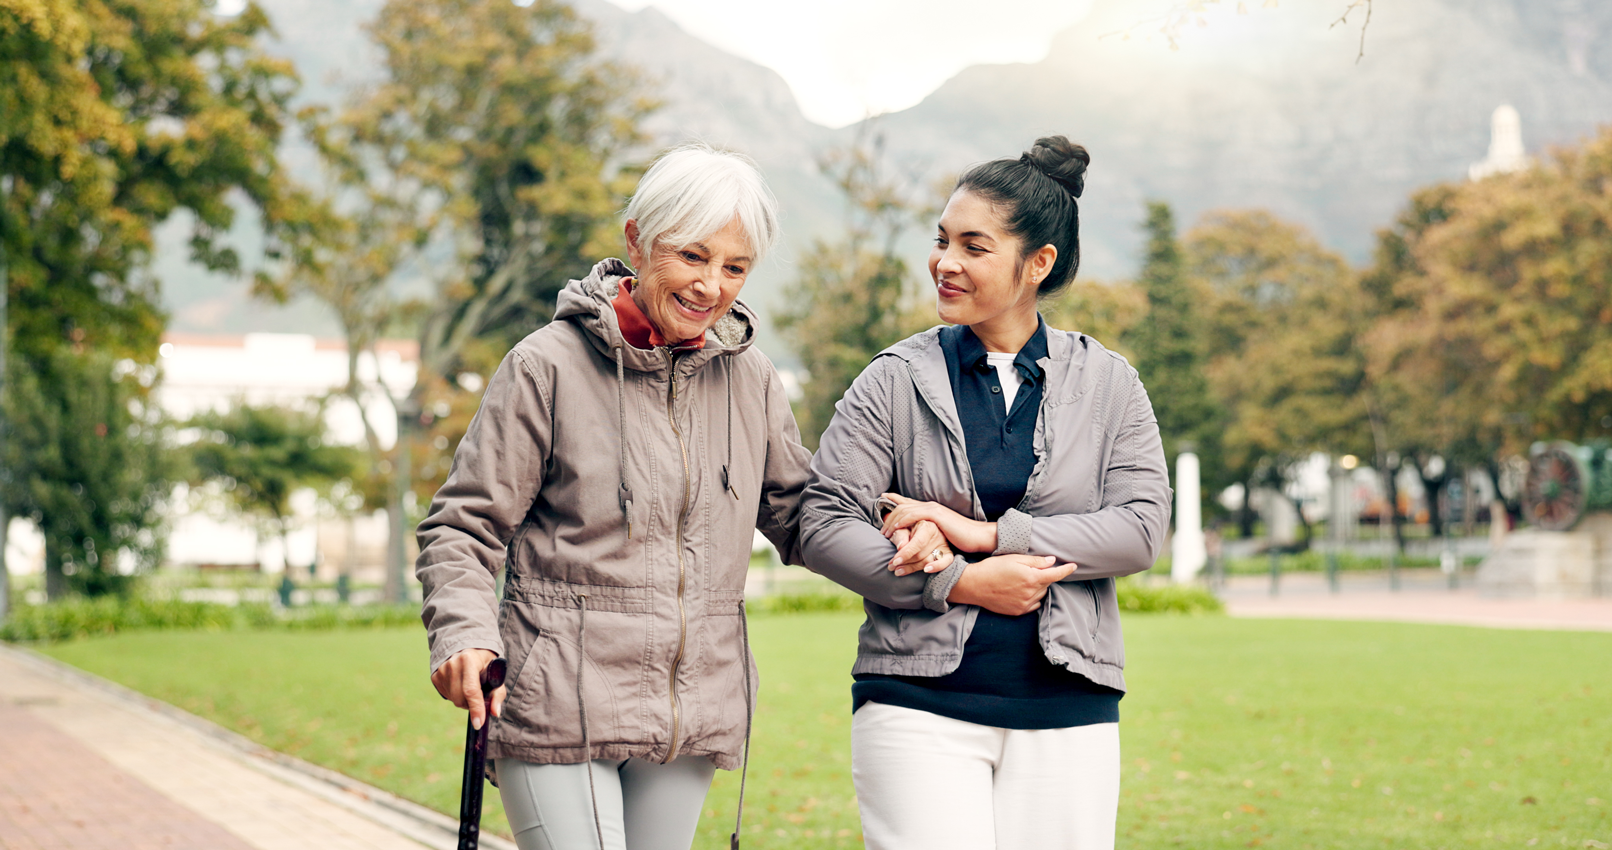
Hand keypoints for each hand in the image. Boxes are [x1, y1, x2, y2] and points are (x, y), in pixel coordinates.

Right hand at [431, 648, 506, 729]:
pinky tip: (461, 684)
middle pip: (460, 699)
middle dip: (471, 705)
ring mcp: (441, 670)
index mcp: (469, 660)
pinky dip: (456, 695)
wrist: (466, 646)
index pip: (471, 690)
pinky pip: (447, 695)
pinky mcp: (435, 676)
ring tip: (470, 686)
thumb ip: (497, 693)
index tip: (479, 723)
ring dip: (464, 700)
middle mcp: (452, 663)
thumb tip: (495, 713)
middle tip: (479, 697)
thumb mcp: (495, 673)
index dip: (476, 708)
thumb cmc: (485, 662)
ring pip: (453, 699)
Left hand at [880, 493, 996, 553]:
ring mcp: (933, 509)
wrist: (977, 535)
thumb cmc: (960, 537)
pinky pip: (914, 515)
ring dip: (893, 522)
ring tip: (885, 534)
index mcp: (930, 509)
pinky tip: (896, 529)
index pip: (908, 502)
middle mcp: (929, 506)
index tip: (882, 498)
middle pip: (902, 506)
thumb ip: (928, 529)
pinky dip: (903, 521)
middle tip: (881, 530)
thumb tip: (918, 535)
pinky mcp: (936, 515)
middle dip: (889, 517)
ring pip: (905, 510)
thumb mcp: (940, 532)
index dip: (894, 498)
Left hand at [888, 520, 952, 576]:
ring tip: (897, 571)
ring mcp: (944, 544)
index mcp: (927, 525)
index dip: (905, 554)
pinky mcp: (949, 553)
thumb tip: (901, 547)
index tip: (894, 561)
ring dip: (912, 568)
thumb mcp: (902, 529)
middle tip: (891, 567)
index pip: (917, 543)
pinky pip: (946, 562)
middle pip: (921, 554)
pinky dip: (936, 567)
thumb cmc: (909, 529)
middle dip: (904, 562)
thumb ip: (901, 535)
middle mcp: (938, 534)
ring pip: (928, 561)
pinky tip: (926, 570)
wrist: (920, 529)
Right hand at [946, 554, 1075, 615]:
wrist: (974, 585)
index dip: (1066, 570)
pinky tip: (1020, 591)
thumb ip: (1035, 561)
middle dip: (1043, 576)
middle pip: (1046, 584)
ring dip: (1037, 587)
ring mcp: (1024, 604)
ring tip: (1020, 580)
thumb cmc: (992, 568)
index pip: (1056, 574)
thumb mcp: (1014, 558)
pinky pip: (1033, 605)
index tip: (1074, 566)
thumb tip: (1052, 561)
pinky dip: (1032, 597)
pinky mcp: (1018, 611)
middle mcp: (1031, 593)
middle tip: (1028, 569)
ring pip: (1040, 594)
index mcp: (1031, 578)